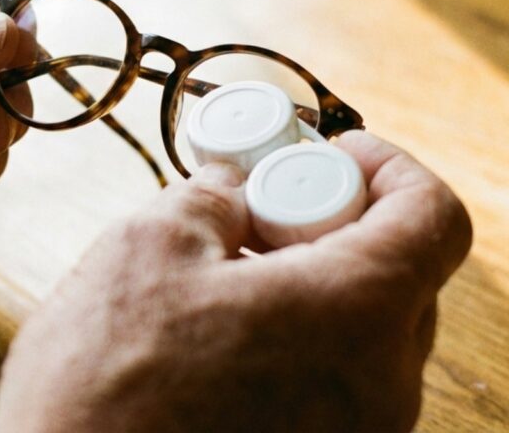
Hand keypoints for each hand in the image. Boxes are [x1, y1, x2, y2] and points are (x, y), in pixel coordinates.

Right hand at [0, 131, 470, 432]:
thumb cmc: (106, 382)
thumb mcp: (147, 246)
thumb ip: (210, 196)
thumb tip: (228, 187)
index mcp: (355, 314)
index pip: (433, 216)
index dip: (389, 166)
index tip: (332, 153)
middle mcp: (380, 386)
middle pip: (399, 272)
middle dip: (336, 221)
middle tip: (260, 208)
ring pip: (363, 329)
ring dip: (310, 279)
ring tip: (224, 268)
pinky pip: (334, 379)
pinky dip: (296, 335)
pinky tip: (220, 328)